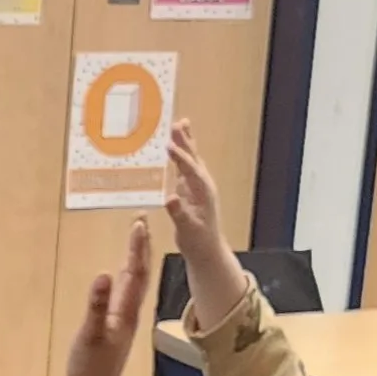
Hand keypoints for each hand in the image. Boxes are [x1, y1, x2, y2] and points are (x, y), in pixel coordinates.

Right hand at [65, 218, 152, 375]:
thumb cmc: (90, 369)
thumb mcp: (90, 336)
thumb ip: (97, 306)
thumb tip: (104, 275)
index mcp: (126, 313)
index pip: (136, 273)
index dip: (138, 248)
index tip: (139, 223)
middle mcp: (129, 315)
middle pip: (139, 275)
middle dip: (140, 248)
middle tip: (140, 222)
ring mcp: (122, 322)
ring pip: (133, 285)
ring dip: (135, 261)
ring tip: (135, 241)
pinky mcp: (114, 329)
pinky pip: (124, 296)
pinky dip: (124, 278)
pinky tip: (119, 276)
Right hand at [165, 120, 226, 261]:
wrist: (207, 252)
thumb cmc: (199, 243)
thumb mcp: (187, 230)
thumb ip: (179, 214)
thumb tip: (170, 199)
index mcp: (202, 193)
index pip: (191, 170)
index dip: (180, 158)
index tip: (168, 146)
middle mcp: (202, 185)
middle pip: (192, 158)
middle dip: (184, 141)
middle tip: (177, 123)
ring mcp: (197, 187)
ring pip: (190, 160)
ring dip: (184, 143)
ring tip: (180, 124)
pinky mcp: (190, 191)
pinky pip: (184, 168)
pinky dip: (179, 156)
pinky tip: (173, 147)